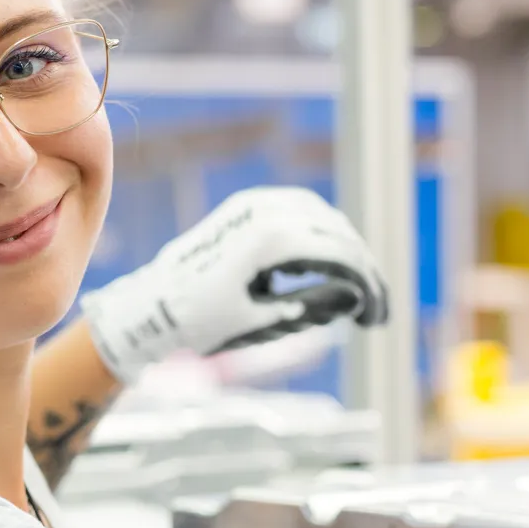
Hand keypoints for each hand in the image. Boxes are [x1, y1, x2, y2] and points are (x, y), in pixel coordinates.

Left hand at [81, 186, 389, 383]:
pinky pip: (300, 209)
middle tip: (375, 309)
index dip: (368, 285)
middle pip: (338, 232)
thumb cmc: (201, 322)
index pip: (340, 254)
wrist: (151, 305)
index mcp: (269, 241)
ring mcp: (253, 204)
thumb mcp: (260, 323)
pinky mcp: (245, 206)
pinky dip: (322, 233)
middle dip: (363, 269)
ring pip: (323, 216)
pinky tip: (325, 265)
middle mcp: (264, 212)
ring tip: (356, 290)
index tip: (377, 318)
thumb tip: (358, 296)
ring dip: (346, 248)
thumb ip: (312, 307)